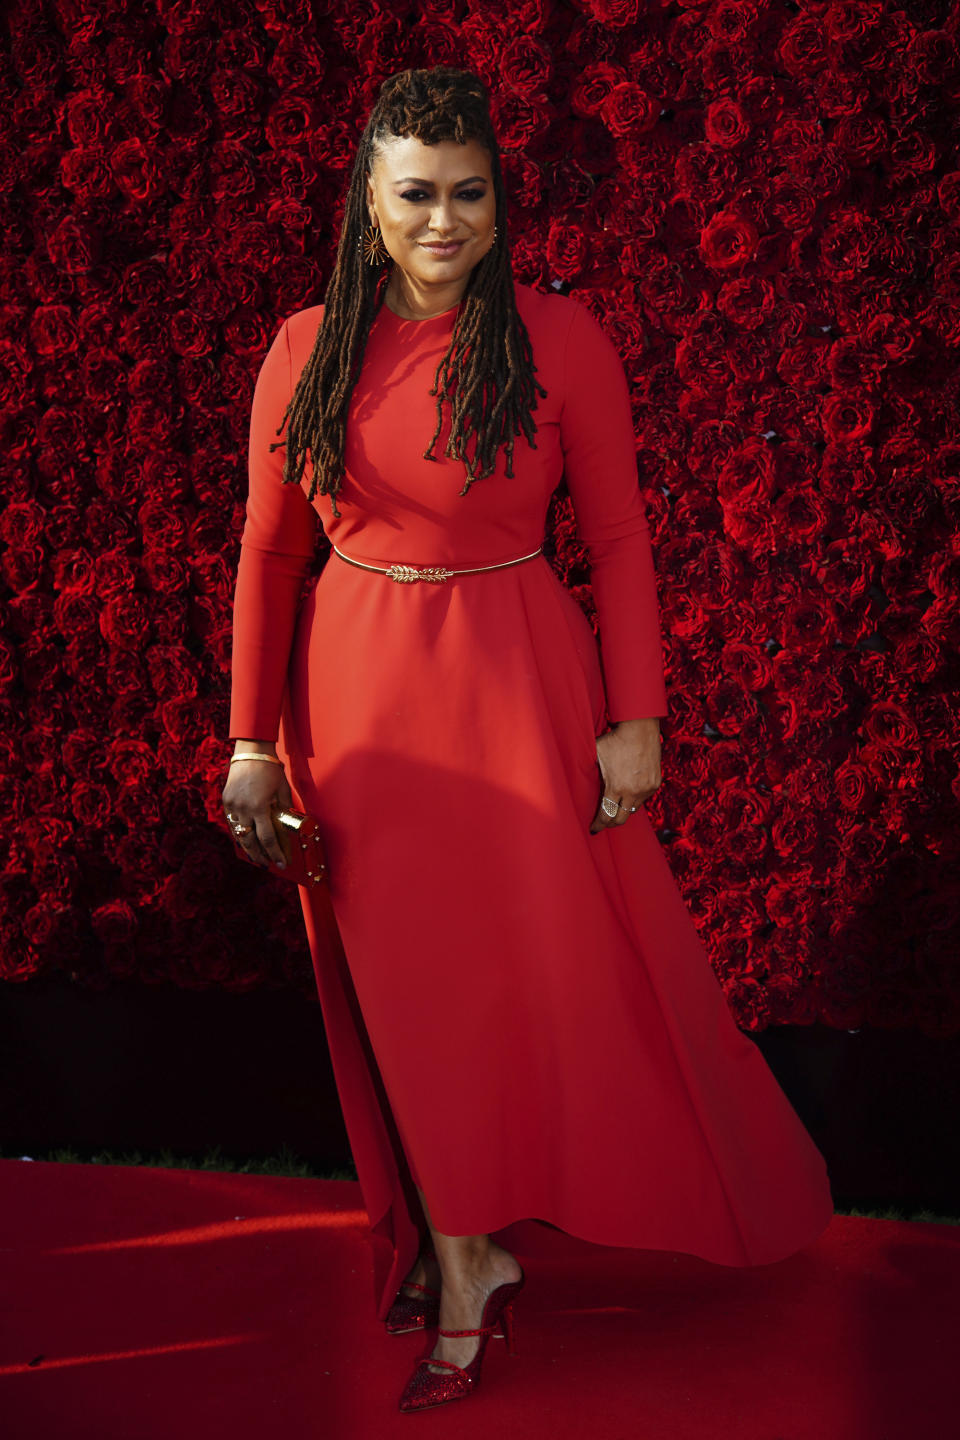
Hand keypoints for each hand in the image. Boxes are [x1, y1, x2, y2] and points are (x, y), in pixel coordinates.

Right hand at [222, 749, 293, 867]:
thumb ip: (285, 810)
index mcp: (259, 807)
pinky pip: (233, 823)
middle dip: (260, 855)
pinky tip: (246, 840)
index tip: (281, 863)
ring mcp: (232, 805)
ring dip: (248, 847)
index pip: (267, 838)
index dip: (274, 853)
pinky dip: (240, 833)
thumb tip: (288, 827)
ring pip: (239, 834)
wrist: (251, 753)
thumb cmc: (271, 770)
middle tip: (268, 864)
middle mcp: (243, 809)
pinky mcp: (226, 801)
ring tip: (257, 857)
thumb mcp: (283, 791)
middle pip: (250, 841)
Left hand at [590, 717, 661, 833]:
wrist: (640, 728)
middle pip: (620, 819)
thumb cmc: (615, 740)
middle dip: (610, 824)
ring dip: (622, 811)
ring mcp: (646, 789)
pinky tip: (627, 795)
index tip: (593, 829)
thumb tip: (575, 780)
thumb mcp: (596, 756)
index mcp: (616, 787)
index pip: (606, 814)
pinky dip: (634, 799)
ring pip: (633, 810)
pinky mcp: (655, 783)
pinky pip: (643, 799)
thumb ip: (589, 771)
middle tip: (603, 824)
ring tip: (614, 808)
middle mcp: (633, 792)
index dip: (598, 824)